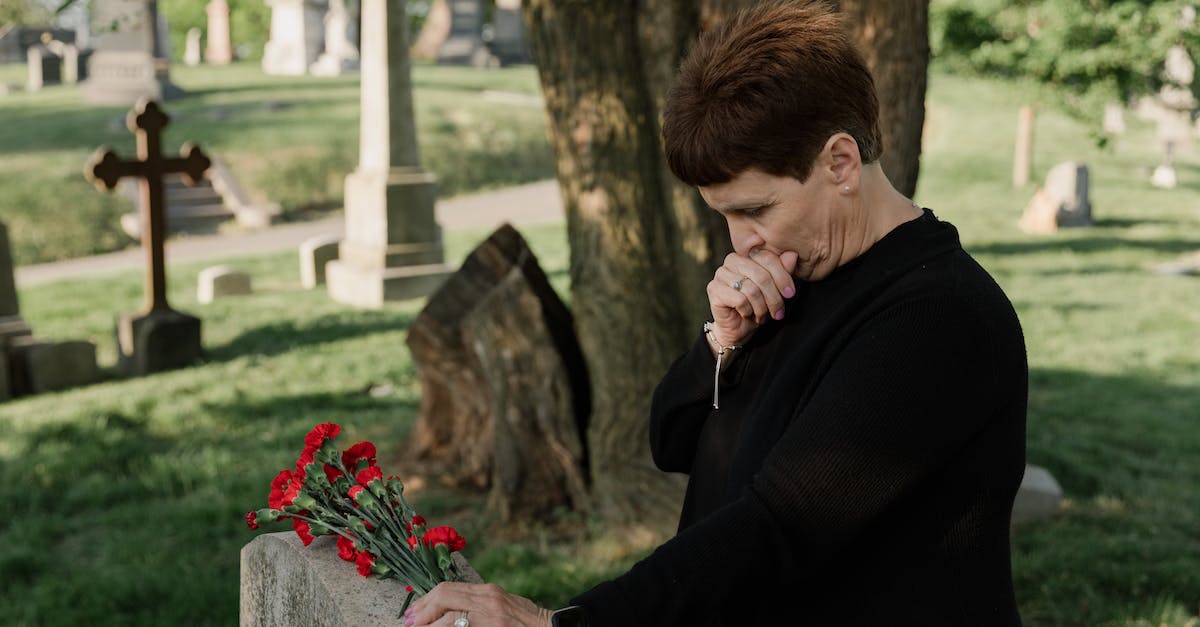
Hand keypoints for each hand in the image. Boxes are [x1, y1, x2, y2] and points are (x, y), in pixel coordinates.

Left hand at [404, 582, 551, 626]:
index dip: (426, 600)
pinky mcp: (492, 626)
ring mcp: (490, 613)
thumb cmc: (528, 621)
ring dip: (428, 625)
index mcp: (487, 591)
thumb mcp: (503, 605)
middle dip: (422, 610)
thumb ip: (480, 604)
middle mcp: (487, 598)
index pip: (448, 589)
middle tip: (409, 622)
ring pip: (448, 616)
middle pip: (443, 596)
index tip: (414, 612)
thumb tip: (452, 611)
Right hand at [706, 249, 798, 346]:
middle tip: (778, 312)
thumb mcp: (775, 289)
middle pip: (761, 275)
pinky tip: (747, 314)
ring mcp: (720, 274)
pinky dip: (748, 311)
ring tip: (762, 315)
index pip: (768, 258)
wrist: (737, 327)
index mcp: (746, 255)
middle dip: (774, 297)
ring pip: (752, 289)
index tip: (790, 294)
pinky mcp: (714, 289)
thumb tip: (793, 255)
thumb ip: (783, 271)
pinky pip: (740, 299)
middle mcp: (731, 260)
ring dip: (761, 307)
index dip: (783, 277)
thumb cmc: (756, 306)